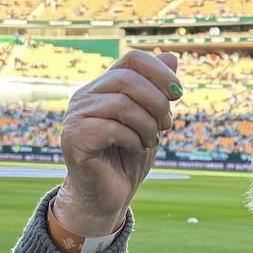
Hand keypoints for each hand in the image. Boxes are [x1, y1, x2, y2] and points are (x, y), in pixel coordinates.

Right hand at [57, 50, 179, 233]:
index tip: (178, 95)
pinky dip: (133, 139)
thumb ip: (157, 91)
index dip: (160, 71)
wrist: (108, 196)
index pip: (132, 59)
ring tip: (151, 142)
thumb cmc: (128, 158)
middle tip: (167, 125)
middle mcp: (85, 96)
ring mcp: (76, 116)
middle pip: (127, 79)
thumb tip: (172, 55)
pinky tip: (136, 149)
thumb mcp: (151, 121)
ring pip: (121, 103)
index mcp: (103, 87)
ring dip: (147, 125)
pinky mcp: (73, 138)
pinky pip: (111, 128)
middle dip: (157, 102)